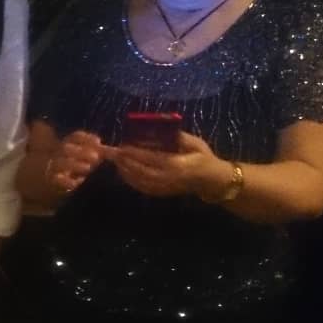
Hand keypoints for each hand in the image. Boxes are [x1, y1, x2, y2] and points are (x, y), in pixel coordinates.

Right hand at [44, 131, 108, 195]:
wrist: (52, 183)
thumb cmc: (74, 168)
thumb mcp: (84, 157)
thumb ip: (96, 153)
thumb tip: (111, 151)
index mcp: (67, 145)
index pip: (75, 137)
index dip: (86, 138)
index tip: (98, 142)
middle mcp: (58, 154)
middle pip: (66, 148)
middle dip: (81, 152)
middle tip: (96, 157)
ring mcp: (53, 167)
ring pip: (60, 163)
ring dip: (74, 164)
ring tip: (87, 168)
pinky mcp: (52, 181)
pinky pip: (57, 180)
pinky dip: (67, 181)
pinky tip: (77, 183)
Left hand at [110, 131, 227, 198]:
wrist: (211, 180)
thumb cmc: (204, 157)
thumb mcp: (194, 142)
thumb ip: (175, 136)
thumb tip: (155, 129)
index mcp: (177, 165)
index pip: (151, 158)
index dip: (135, 153)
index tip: (122, 146)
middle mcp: (168, 178)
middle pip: (140, 171)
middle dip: (124, 161)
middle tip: (111, 152)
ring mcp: (164, 188)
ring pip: (138, 180)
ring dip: (124, 170)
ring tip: (114, 159)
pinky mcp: (161, 193)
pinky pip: (141, 187)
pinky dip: (130, 179)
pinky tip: (123, 171)